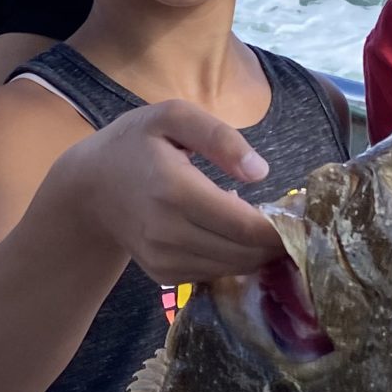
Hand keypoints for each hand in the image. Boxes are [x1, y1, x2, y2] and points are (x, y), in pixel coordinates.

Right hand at [69, 99, 282, 285]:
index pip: (245, 225)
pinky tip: (233, 235)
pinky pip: (212, 274)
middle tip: (292, 224)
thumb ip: (220, 137)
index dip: (281, 228)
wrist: (89, 187)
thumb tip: (261, 172)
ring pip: (231, 268)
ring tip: (266, 228)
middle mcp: (169, 232)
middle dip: (275, 243)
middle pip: (243, 253)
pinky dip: (232, 259)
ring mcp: (163, 259)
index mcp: (176, 190)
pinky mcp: (162, 274)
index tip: (302, 218)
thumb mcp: (174, 117)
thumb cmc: (135, 143)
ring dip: (256, 253)